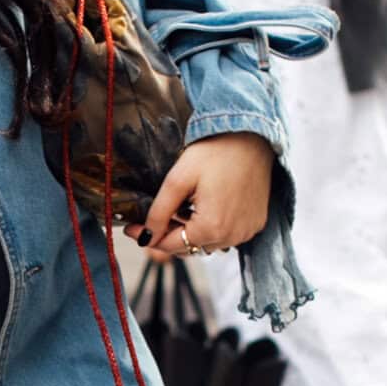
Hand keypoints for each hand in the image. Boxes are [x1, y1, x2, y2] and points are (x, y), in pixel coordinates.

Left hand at [125, 135, 273, 262]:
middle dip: (168, 235)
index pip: (171, 246)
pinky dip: (211, 228)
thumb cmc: (216, 153)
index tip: (131, 228)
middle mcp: (232, 237)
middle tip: (153, 218)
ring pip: (207, 244)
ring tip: (180, 209)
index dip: (148, 237)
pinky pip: (226, 235)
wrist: (253, 137)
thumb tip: (145, 238)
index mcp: (212, 228)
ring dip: (191, 233)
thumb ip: (159, 212)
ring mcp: (246, 232)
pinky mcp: (255, 224)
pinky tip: (203, 208)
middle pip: (189, 247)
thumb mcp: (178, 180)